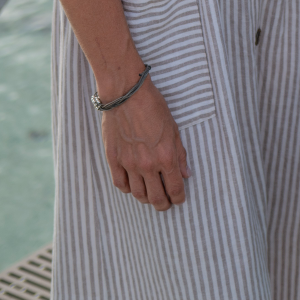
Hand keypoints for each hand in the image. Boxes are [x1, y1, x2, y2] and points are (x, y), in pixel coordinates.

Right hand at [101, 79, 189, 208]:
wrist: (126, 94)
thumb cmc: (153, 107)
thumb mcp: (174, 129)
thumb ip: (180, 154)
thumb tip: (186, 174)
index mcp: (166, 157)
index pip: (175, 189)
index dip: (179, 198)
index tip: (179, 199)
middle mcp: (147, 165)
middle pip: (156, 198)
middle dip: (163, 204)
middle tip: (165, 204)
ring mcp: (129, 164)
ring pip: (138, 194)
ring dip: (146, 198)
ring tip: (150, 195)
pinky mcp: (113, 159)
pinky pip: (120, 184)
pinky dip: (127, 189)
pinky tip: (132, 186)